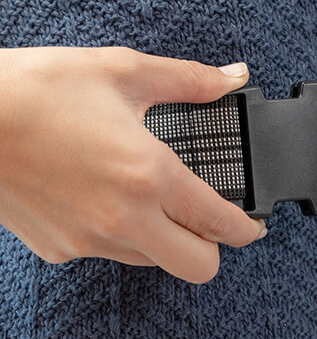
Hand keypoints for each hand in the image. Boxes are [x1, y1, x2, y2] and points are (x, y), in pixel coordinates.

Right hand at [0, 46, 265, 282]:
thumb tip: (232, 75)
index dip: (248, 227)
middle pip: (198, 266)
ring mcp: (89, 239)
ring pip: (154, 261)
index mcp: (148, 175)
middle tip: (211, 217)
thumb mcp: (124, 72)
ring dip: (168, 238)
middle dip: (214, 247)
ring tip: (159, 199)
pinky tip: (110, 196)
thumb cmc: (38, 89)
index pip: (219, 222)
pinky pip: (110, 252)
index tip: (255, 225)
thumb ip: (190, 80)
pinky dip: (124, 233)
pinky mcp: (59, 248)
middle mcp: (123, 218)